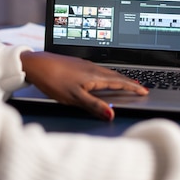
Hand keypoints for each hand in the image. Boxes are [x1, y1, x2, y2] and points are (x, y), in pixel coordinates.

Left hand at [20, 51, 147, 120]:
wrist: (36, 64)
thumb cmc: (53, 80)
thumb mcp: (74, 98)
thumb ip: (93, 106)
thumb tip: (111, 115)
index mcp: (95, 76)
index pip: (119, 82)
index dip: (132, 87)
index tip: (143, 91)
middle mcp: (92, 68)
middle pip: (116, 75)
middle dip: (129, 81)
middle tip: (140, 86)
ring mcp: (84, 65)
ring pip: (107, 72)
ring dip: (118, 77)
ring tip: (124, 82)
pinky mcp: (77, 64)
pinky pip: (98, 69)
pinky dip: (106, 75)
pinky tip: (101, 77)